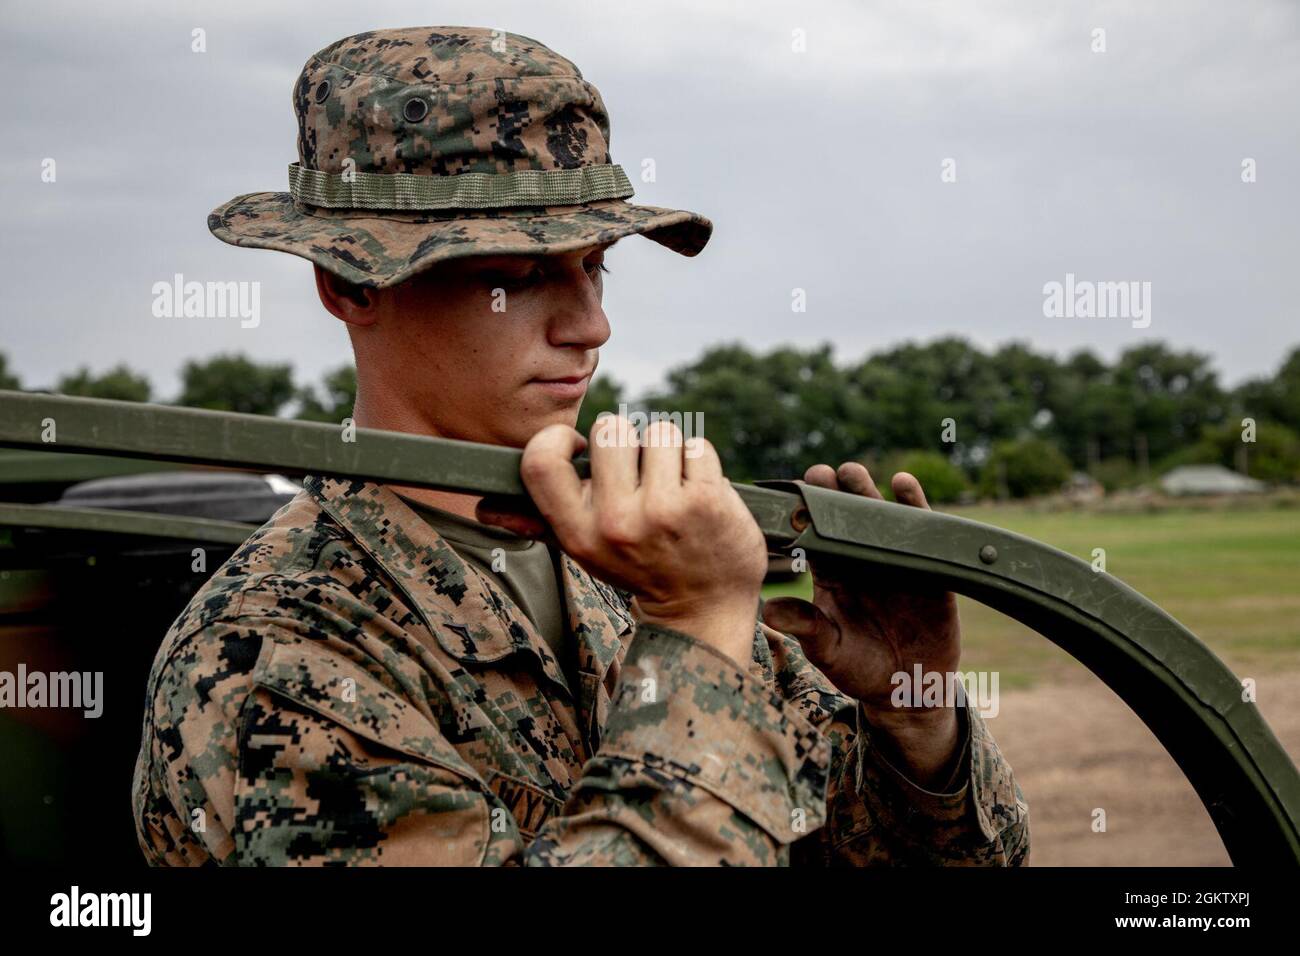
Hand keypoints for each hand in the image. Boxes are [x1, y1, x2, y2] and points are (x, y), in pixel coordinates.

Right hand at [478, 415, 766, 664]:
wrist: (702, 608)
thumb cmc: (639, 565)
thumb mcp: (584, 550)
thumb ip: (536, 521)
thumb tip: (483, 508)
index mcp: (577, 533)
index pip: (541, 460)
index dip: (561, 439)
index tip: (583, 450)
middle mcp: (616, 523)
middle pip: (610, 428)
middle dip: (628, 442)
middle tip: (642, 477)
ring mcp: (663, 511)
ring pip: (659, 431)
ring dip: (669, 453)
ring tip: (674, 488)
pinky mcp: (705, 501)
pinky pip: (696, 445)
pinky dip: (700, 462)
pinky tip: (700, 494)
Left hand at [762, 462, 961, 785]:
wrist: (910, 687)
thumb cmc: (860, 668)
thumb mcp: (829, 652)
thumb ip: (806, 628)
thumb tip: (769, 611)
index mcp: (831, 574)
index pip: (813, 535)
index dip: (803, 513)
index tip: (791, 493)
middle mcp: (859, 559)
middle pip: (844, 518)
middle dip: (833, 493)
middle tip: (821, 473)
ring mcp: (893, 558)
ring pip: (878, 515)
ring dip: (866, 491)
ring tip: (852, 474)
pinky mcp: (927, 564)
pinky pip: (922, 529)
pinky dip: (914, 504)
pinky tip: (903, 484)